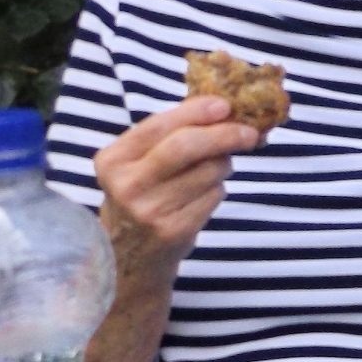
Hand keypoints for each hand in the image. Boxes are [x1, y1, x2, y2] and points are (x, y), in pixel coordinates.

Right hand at [93, 94, 264, 278]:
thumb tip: (223, 108)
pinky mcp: (173, 231)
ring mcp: (149, 211)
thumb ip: (170, 134)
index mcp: (112, 160)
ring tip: (215, 169)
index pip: (159, 125)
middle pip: (185, 146)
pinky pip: (213, 196)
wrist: (129, 256)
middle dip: (223, 134)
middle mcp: (126, 185)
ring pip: (207, 172)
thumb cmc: (142, 196)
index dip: (195, 112)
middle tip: (249, 132)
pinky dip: (217, 190)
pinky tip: (203, 195)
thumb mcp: (137, 164)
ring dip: (223, 165)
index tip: (225, 105)